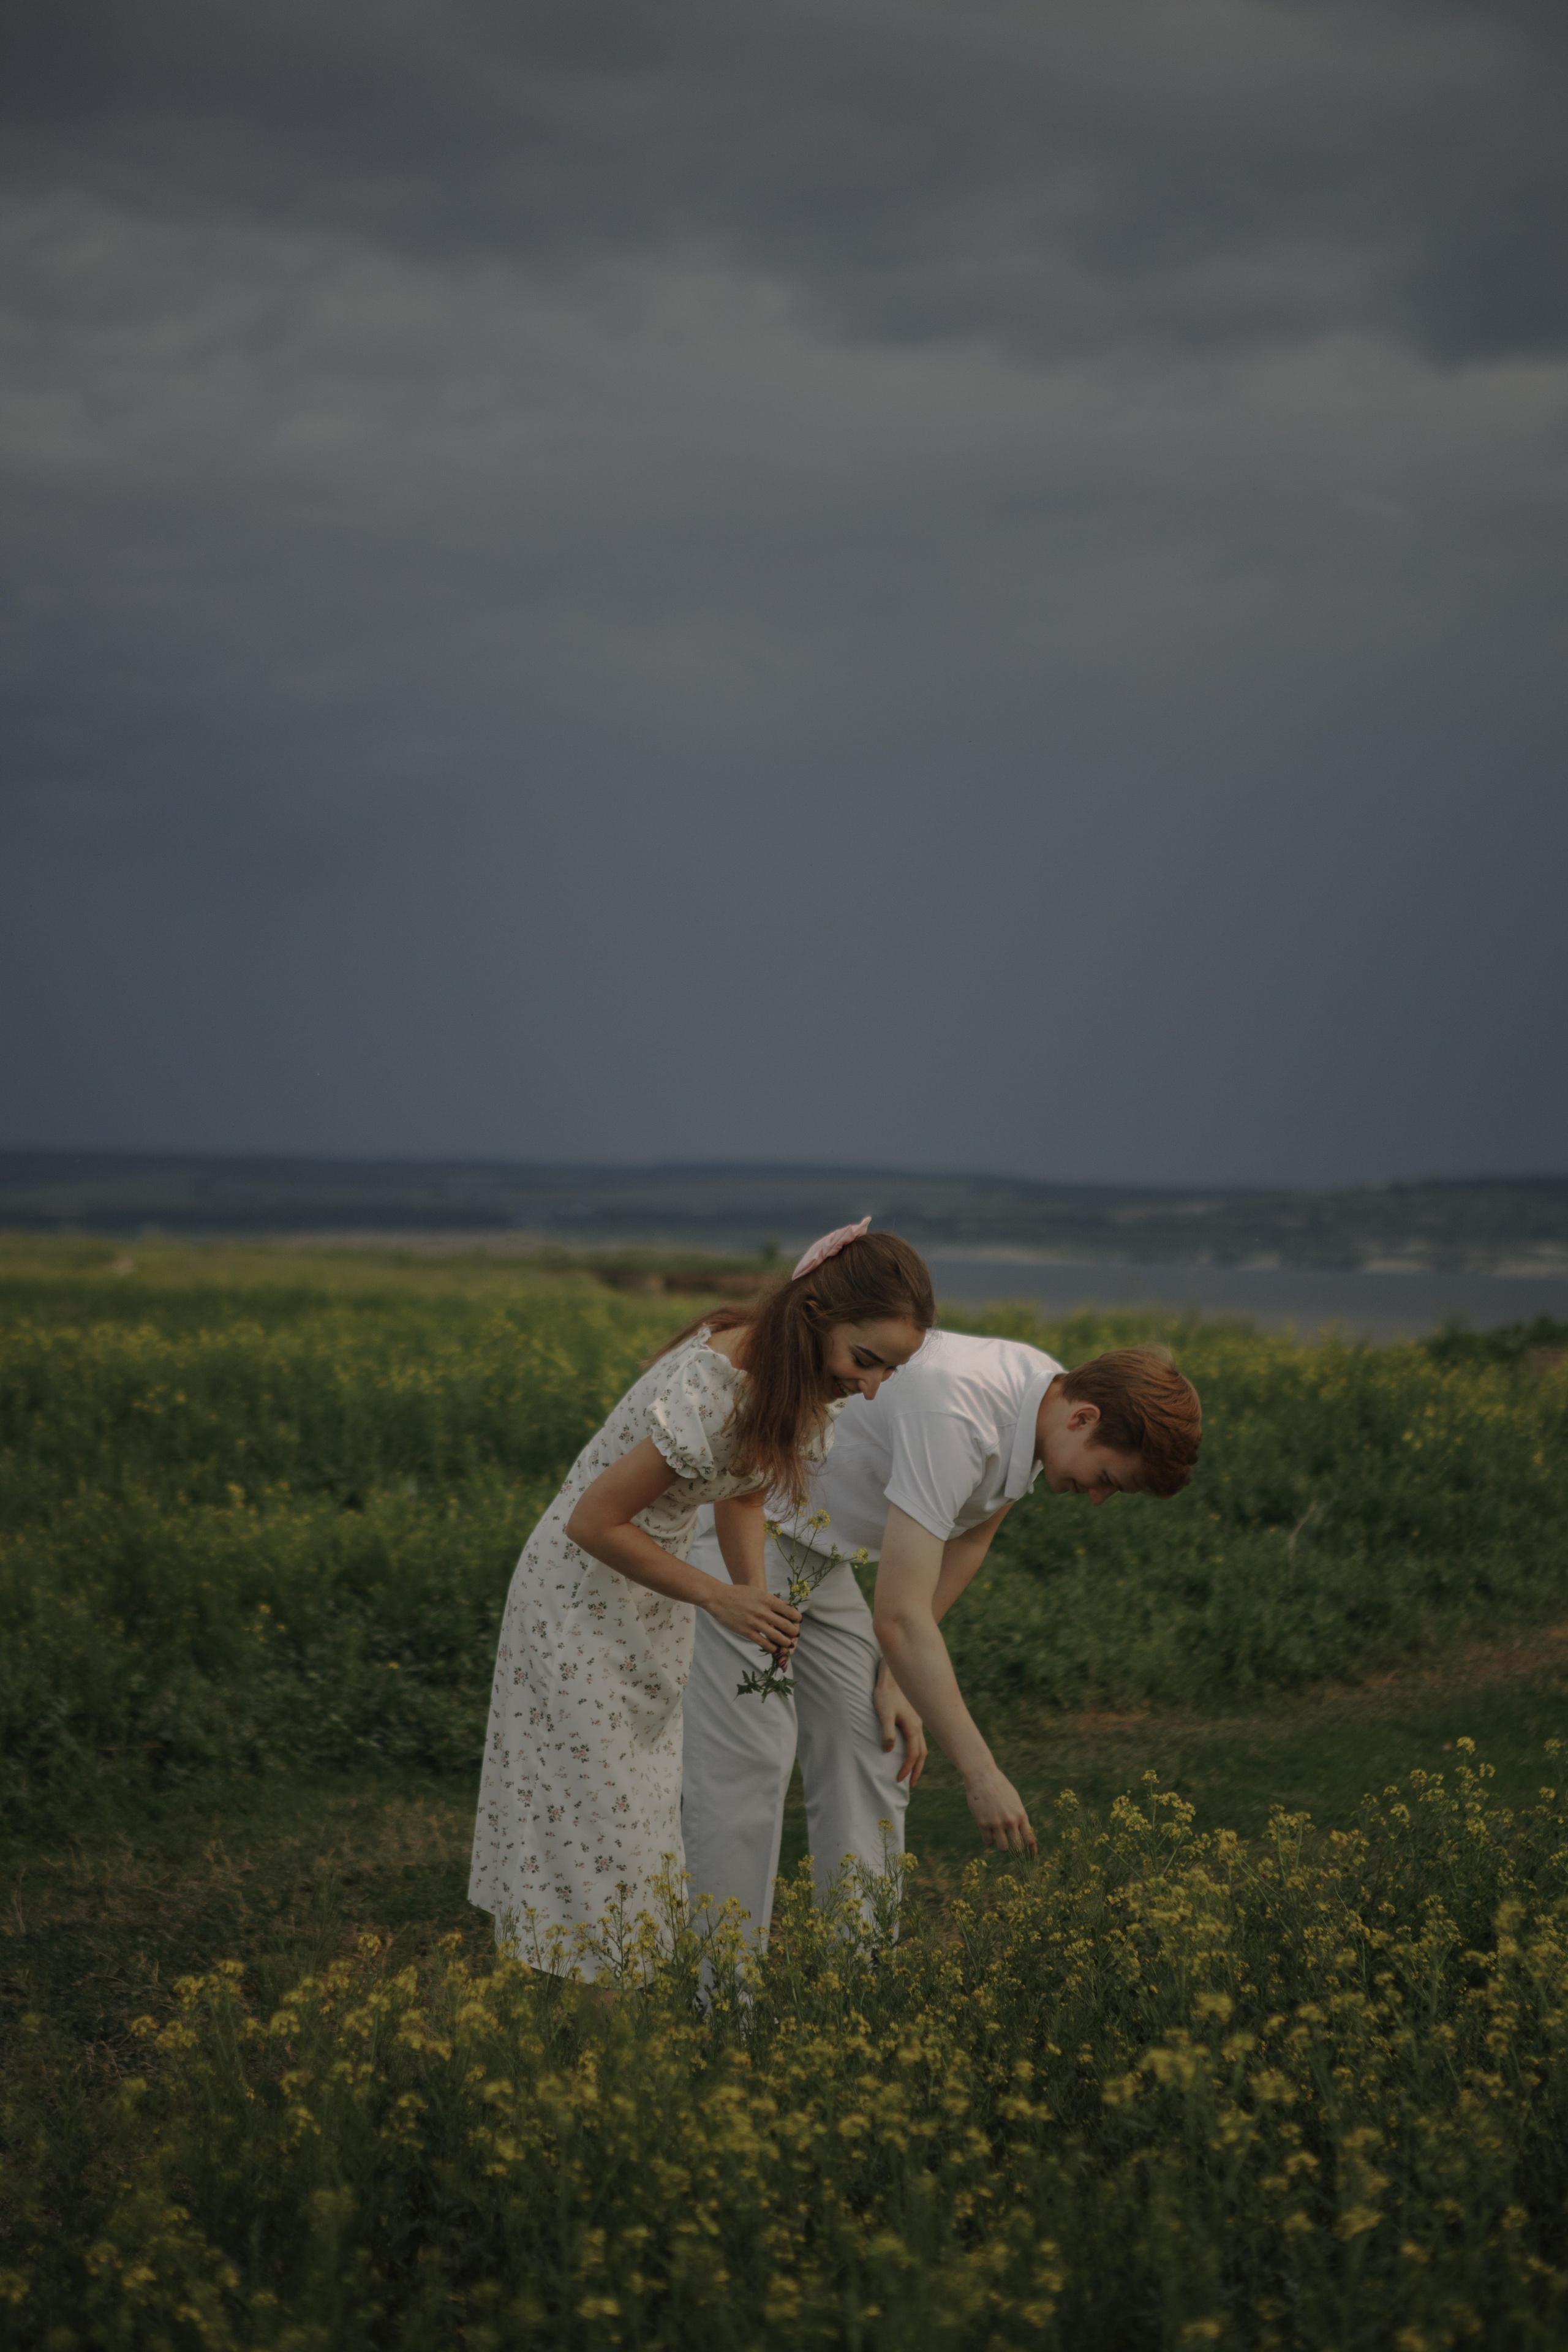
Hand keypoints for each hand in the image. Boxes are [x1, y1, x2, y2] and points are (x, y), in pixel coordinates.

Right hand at [704, 1581, 802, 1659]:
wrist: (719, 1598)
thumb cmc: (739, 1593)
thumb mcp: (757, 1592)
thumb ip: (770, 1600)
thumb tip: (785, 1608)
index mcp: (767, 1599)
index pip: (789, 1610)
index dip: (796, 1617)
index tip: (798, 1621)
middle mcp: (763, 1611)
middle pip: (785, 1625)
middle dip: (794, 1632)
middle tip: (796, 1635)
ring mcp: (755, 1622)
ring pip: (776, 1636)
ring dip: (785, 1642)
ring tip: (789, 1645)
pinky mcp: (747, 1631)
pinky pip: (763, 1642)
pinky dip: (772, 1647)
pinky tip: (775, 1649)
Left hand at [873, 1665, 926, 1787]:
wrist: (892, 1675)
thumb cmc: (886, 1693)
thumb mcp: (884, 1712)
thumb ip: (886, 1732)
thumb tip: (889, 1751)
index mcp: (912, 1727)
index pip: (912, 1755)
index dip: (907, 1769)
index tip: (898, 1779)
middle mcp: (919, 1726)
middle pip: (922, 1753)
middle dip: (917, 1770)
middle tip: (911, 1784)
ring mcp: (918, 1721)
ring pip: (922, 1746)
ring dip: (918, 1760)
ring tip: (913, 1771)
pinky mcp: (914, 1717)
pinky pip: (919, 1738)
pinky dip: (917, 1749)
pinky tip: (911, 1749)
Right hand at [963, 1764, 1036, 1854]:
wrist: (982, 1776)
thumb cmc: (999, 1787)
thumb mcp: (1014, 1800)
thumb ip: (1018, 1817)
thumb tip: (1019, 1835)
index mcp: (1021, 1814)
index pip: (1030, 1838)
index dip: (1031, 1850)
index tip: (1031, 1857)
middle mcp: (1010, 1821)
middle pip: (1017, 1848)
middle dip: (1015, 1850)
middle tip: (1011, 1846)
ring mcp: (996, 1823)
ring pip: (1002, 1848)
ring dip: (1001, 1846)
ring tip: (998, 1837)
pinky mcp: (982, 1823)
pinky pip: (988, 1841)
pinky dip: (988, 1838)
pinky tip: (986, 1830)